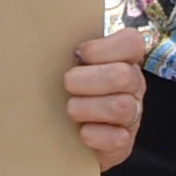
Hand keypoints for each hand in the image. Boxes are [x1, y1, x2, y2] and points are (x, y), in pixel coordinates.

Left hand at [67, 25, 150, 170]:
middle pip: (123, 75)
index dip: (104, 48)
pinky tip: (82, 132)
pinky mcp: (125, 143)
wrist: (64, 134)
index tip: (79, 54)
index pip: (132, 42)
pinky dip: (95, 136)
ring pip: (121, 107)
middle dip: (87, 80)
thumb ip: (69, 48)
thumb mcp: (70, 64)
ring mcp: (132, 115)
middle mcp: (134, 85)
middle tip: (68, 84)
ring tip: (71, 110)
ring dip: (87, 108)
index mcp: (124, 60)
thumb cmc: (68, 90)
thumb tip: (41, 32)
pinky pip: (118, 139)